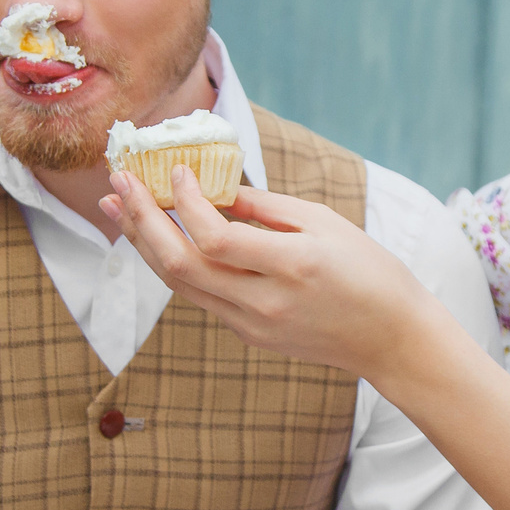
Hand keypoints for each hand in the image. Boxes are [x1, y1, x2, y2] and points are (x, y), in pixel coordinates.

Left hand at [99, 164, 458, 386]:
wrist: (390, 338)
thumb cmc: (368, 271)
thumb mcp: (325, 223)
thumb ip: (265, 207)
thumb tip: (214, 188)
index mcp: (293, 267)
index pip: (215, 239)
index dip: (186, 203)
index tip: (177, 170)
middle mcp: (265, 302)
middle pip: (182, 266)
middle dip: (142, 221)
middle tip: (119, 182)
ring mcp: (253, 325)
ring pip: (179, 284)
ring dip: (144, 243)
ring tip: (119, 207)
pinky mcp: (248, 335)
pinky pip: (199, 295)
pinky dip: (173, 262)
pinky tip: (157, 235)